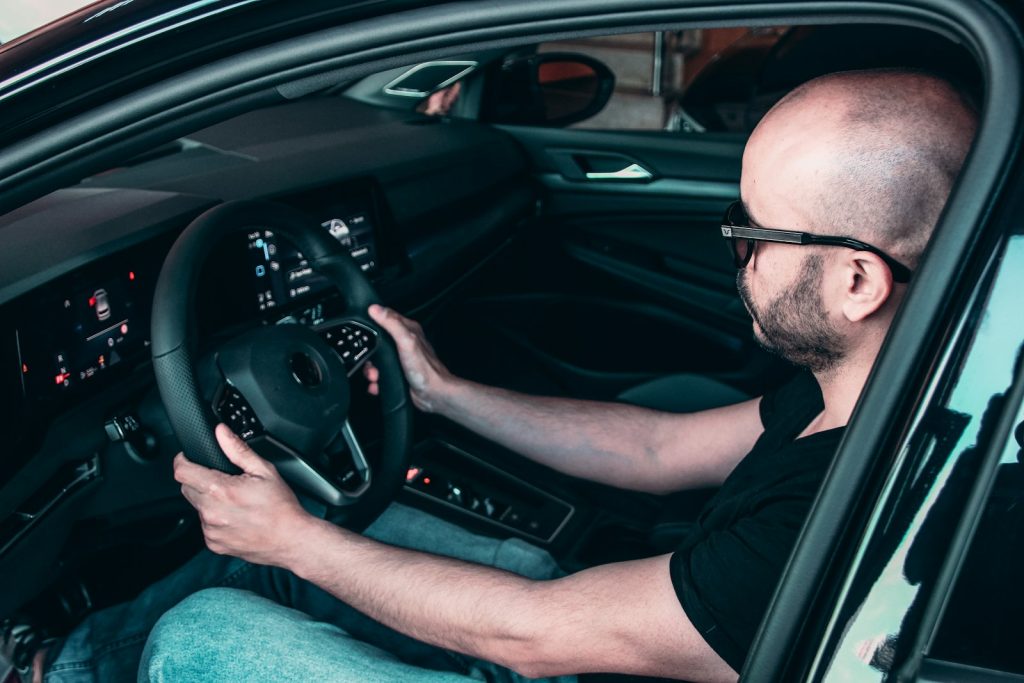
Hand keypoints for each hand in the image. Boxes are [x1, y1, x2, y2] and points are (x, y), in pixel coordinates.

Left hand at [173, 424, 313, 567]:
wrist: (291, 540)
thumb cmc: (281, 507)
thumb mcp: (264, 471)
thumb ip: (238, 449)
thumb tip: (221, 432)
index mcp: (221, 491)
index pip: (182, 472)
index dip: (182, 461)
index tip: (186, 458)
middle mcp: (211, 512)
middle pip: (187, 489)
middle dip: (198, 480)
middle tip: (222, 479)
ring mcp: (211, 531)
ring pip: (197, 508)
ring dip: (208, 501)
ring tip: (234, 501)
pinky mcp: (214, 544)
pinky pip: (206, 525)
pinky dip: (215, 519)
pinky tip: (235, 516)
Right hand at [364, 304, 454, 412]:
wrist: (433, 394)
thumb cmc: (425, 369)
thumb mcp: (406, 341)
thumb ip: (391, 323)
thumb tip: (375, 309)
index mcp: (408, 330)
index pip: (386, 317)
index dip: (373, 321)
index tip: (364, 330)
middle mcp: (405, 343)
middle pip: (378, 341)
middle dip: (370, 353)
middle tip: (370, 362)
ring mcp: (401, 359)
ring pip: (377, 360)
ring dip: (371, 370)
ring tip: (374, 376)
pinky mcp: (398, 373)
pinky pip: (381, 375)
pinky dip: (376, 381)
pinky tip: (377, 384)